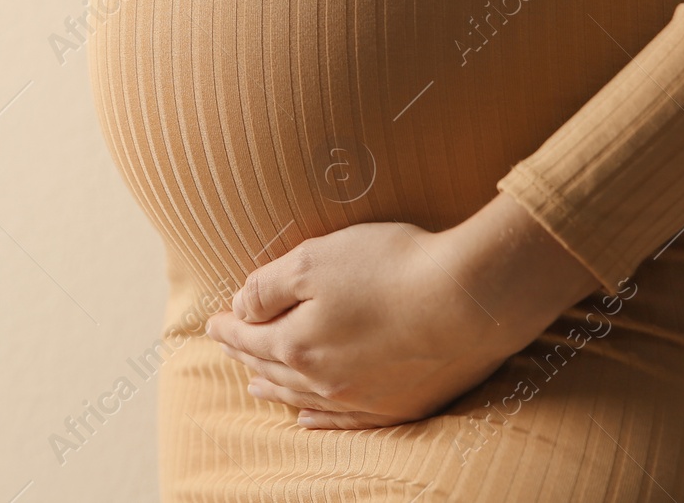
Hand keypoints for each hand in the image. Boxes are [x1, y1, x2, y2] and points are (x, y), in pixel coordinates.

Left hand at [205, 192, 599, 428]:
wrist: (470, 299)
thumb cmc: (390, 269)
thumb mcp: (314, 260)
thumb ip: (269, 285)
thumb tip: (242, 305)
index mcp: (297, 345)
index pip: (250, 337)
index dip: (229, 326)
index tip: (213, 321)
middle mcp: (324, 381)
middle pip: (273, 369)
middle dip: (247, 356)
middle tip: (230, 347)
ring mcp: (363, 398)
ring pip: (304, 398)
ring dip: (276, 388)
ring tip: (255, 384)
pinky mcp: (401, 405)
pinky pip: (344, 422)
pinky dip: (318, 420)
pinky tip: (306, 418)